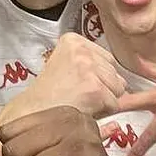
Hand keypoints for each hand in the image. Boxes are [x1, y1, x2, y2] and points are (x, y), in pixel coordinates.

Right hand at [8, 33, 126, 120]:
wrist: (32, 115)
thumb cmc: (48, 96)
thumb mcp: (65, 66)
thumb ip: (91, 64)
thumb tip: (123, 79)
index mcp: (73, 40)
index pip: (107, 59)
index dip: (97, 77)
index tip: (77, 83)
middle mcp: (82, 50)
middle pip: (115, 73)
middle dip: (103, 88)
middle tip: (78, 96)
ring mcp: (88, 69)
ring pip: (118, 89)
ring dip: (104, 101)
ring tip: (79, 103)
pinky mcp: (95, 89)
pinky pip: (114, 105)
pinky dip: (101, 113)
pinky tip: (82, 110)